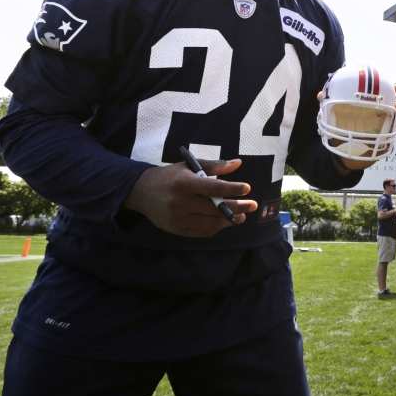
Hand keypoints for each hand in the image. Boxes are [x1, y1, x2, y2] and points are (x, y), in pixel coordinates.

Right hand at [123, 159, 255, 237]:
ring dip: (230, 220)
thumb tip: (238, 163)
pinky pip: (202, 232)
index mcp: (184, 183)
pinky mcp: (177, 230)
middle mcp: (180, 202)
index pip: (213, 188)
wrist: (142, 192)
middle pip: (215, 208)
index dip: (232, 189)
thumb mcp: (189, 165)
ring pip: (211, 223)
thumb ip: (214, 166)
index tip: (247, 188)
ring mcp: (178, 218)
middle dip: (238, 207)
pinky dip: (216, 227)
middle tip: (253, 205)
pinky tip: (225, 221)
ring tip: (242, 215)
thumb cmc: (171, 176)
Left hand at [320, 84, 395, 170]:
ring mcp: (384, 126)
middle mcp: (377, 114)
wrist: (344, 156)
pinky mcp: (386, 138)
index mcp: (367, 107)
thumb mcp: (334, 120)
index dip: (387, 87)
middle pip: (391, 102)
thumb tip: (320, 95)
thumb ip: (327, 108)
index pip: (379, 93)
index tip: (391, 84)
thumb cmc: (341, 134)